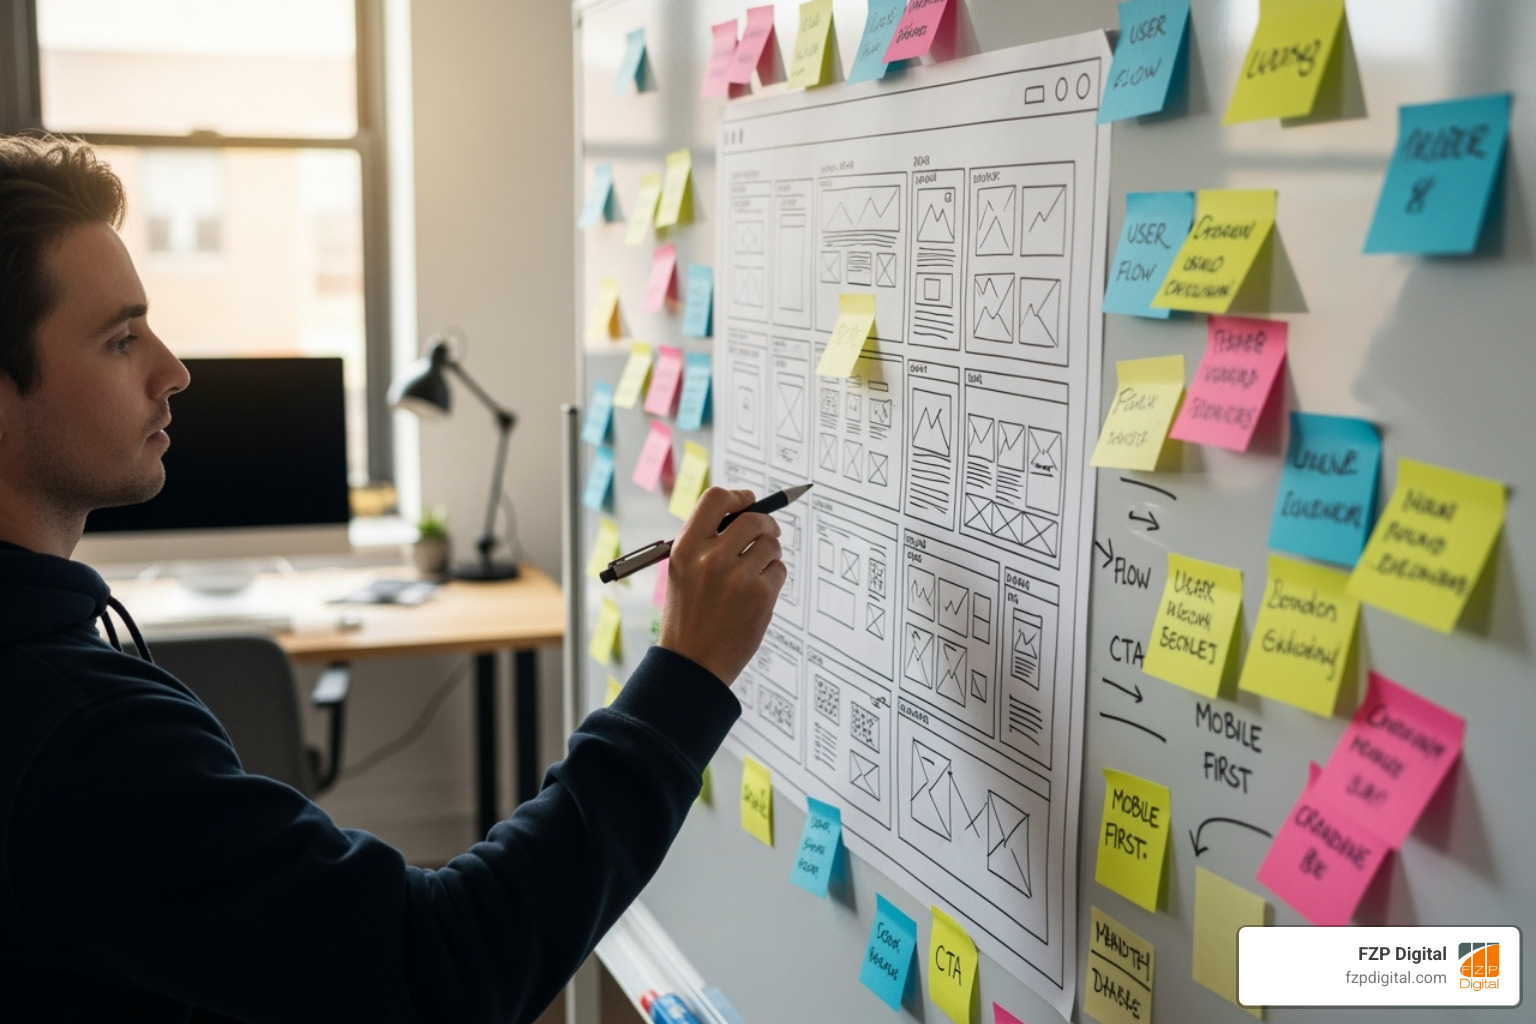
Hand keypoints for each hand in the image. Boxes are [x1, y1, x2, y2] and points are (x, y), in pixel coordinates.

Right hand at [659, 487, 785, 685]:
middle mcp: (711, 558)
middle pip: (753, 519)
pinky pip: (779, 570)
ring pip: (771, 544)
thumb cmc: (687, 616)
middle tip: (766, 533)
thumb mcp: (682, 571)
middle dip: (765, 524)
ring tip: (755, 571)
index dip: (737, 497)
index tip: (747, 501)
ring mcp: (738, 577)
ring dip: (769, 554)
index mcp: (685, 548)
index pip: (716, 498)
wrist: (692, 663)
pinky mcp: (761, 596)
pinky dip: (773, 577)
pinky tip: (757, 593)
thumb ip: (706, 541)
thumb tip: (744, 511)